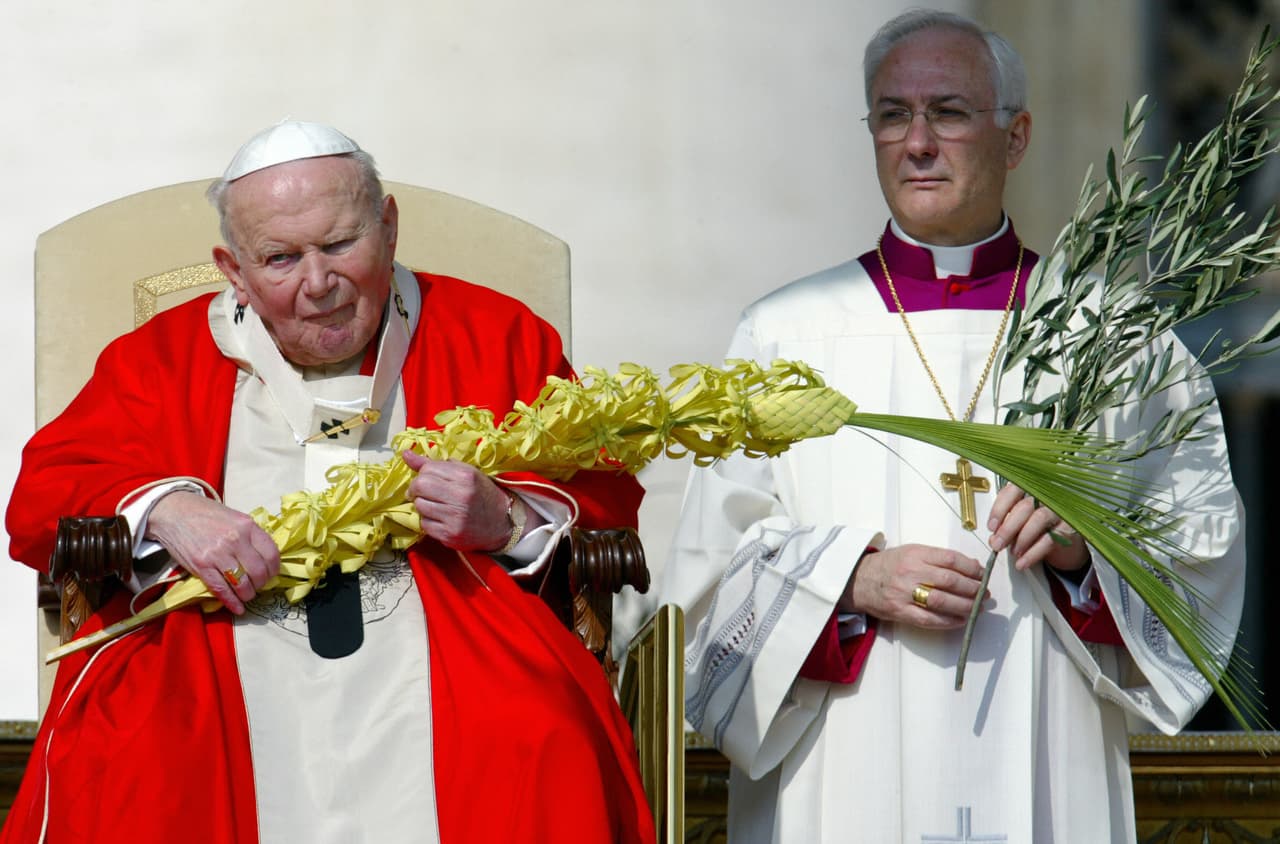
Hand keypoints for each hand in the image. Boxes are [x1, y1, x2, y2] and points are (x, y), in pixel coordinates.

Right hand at [145, 491, 280, 613]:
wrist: (174, 512)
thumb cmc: (206, 513)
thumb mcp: (235, 517)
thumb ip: (250, 535)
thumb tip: (264, 558)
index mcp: (247, 526)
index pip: (271, 554)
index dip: (274, 569)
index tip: (271, 574)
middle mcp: (235, 540)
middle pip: (259, 572)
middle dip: (261, 584)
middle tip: (258, 586)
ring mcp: (218, 554)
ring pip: (242, 584)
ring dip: (247, 594)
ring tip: (247, 595)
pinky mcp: (201, 566)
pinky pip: (221, 590)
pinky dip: (231, 602)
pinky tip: (237, 608)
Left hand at [401, 451, 530, 550]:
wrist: (502, 523)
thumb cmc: (481, 494)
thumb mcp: (464, 473)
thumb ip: (434, 464)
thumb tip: (406, 454)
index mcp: (465, 476)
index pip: (427, 469)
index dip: (422, 474)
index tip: (425, 480)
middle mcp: (461, 496)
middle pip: (420, 486)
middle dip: (415, 489)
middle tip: (421, 493)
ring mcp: (455, 517)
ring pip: (419, 506)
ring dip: (422, 505)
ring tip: (434, 506)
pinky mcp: (450, 535)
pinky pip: (425, 525)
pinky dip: (428, 521)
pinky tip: (440, 519)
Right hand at [841, 544, 986, 628]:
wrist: (858, 580)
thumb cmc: (889, 565)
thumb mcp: (911, 552)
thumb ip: (938, 558)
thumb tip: (971, 567)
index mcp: (915, 554)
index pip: (951, 559)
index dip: (972, 568)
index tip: (982, 574)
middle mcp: (910, 572)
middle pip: (950, 581)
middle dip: (973, 589)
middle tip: (984, 593)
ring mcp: (904, 593)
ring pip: (943, 601)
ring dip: (965, 606)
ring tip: (977, 607)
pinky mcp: (901, 612)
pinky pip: (930, 619)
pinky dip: (949, 621)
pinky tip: (961, 619)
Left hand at [987, 483, 1088, 572]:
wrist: (1065, 545)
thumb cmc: (1038, 530)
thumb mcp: (1019, 526)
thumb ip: (1005, 528)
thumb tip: (993, 539)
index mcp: (1029, 492)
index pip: (1012, 491)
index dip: (999, 509)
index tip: (992, 526)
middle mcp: (1046, 497)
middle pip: (1025, 507)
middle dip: (1008, 528)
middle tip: (997, 544)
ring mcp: (1059, 511)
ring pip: (1039, 519)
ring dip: (1022, 539)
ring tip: (1013, 552)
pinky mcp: (1068, 528)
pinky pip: (1050, 539)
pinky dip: (1033, 553)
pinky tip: (1023, 562)